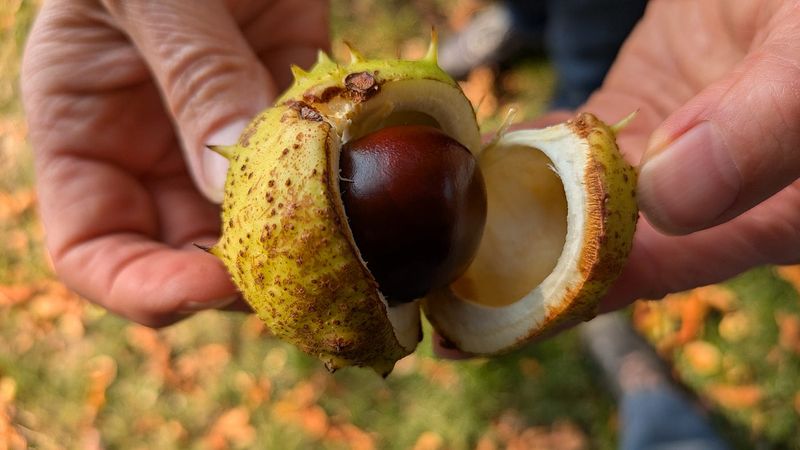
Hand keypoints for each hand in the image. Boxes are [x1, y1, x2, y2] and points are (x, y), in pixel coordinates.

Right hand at [22, 0, 327, 325]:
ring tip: (334, 254)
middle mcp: (154, 150)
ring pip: (251, 229)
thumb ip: (193, 78)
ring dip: (290, 250)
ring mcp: (223, 136)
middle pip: (182, 256)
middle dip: (232, 281)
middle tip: (291, 278)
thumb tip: (233, 181)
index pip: (93, 249)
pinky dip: (334, 200)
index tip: (206, 286)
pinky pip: (307, 176)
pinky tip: (366, 205)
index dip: (141, 286)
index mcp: (87, 132)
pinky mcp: (285, 114)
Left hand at [434, 0, 799, 356]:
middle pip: (586, 252)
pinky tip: (465, 162)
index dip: (553, 306)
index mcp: (755, 224)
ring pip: (564, 200)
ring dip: (499, 213)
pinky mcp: (630, 114)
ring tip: (423, 235)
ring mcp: (655, 159)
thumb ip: (761, 131)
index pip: (640, 278)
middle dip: (504, 273)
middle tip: (422, 282)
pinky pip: (561, 144)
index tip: (470, 328)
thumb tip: (665, 197)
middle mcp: (696, 206)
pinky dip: (515, 153)